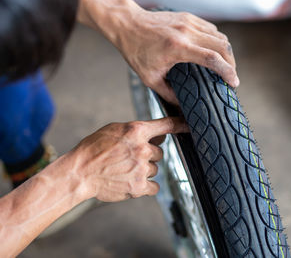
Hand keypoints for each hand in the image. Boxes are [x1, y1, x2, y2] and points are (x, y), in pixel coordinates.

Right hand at [70, 117, 188, 201]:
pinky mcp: (139, 186)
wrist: (80, 172)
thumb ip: (138, 131)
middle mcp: (142, 148)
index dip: (180, 125)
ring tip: (125, 170)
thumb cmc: (94, 149)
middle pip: (160, 152)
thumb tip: (160, 136)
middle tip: (129, 159)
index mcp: (136, 131)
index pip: (166, 125)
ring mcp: (142, 168)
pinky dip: (146, 186)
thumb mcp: (114, 130)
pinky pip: (154, 186)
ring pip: (155, 169)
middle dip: (148, 156)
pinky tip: (132, 182)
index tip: (189, 126)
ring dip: (145, 171)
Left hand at [119, 10, 238, 103]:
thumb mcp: (149, 77)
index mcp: (178, 47)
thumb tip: (182, 104)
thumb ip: (168, 93)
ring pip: (220, 36)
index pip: (212, 59)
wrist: (128, 24)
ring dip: (227, 52)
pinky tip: (215, 52)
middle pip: (222, 46)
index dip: (227, 72)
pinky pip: (211, 29)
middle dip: (232, 63)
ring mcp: (189, 22)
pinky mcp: (188, 18)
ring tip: (226, 66)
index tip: (234, 83)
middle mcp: (186, 32)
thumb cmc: (136, 50)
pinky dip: (218, 41)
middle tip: (232, 76)